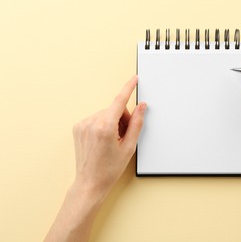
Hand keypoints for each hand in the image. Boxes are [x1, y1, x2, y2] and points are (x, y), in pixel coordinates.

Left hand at [72, 76, 145, 197]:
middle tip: (125, 136)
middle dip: (123, 119)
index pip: (119, 101)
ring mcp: (82, 125)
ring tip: (113, 141)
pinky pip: (96, 119)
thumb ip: (137, 123)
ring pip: (105, 114)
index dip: (128, 88)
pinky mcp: (78, 128)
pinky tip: (104, 140)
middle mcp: (91, 123)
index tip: (134, 79)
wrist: (90, 183)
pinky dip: (103, 125)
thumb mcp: (129, 146)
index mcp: (105, 127)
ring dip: (113, 122)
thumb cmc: (109, 169)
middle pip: (114, 109)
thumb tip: (141, 107)